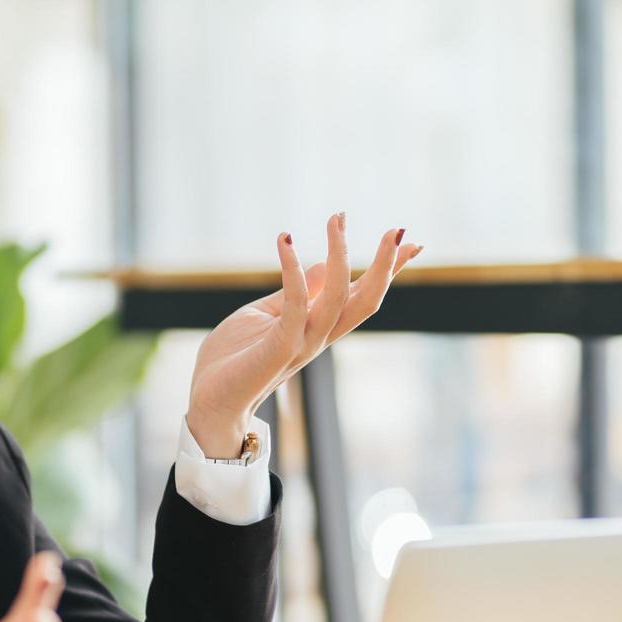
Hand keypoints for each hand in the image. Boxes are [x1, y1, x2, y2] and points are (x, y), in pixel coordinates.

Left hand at [186, 213, 421, 456]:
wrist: (211, 401)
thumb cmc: (233, 359)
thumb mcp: (266, 315)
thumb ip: (294, 293)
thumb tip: (323, 264)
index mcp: (318, 328)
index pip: (361, 296)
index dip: (389, 270)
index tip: (410, 242)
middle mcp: (318, 336)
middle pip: (366, 301)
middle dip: (386, 265)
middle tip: (397, 230)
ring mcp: (302, 343)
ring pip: (341, 299)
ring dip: (342, 255)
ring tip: (337, 220)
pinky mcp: (279, 347)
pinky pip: (296, 303)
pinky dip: (294, 269)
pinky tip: (285, 239)